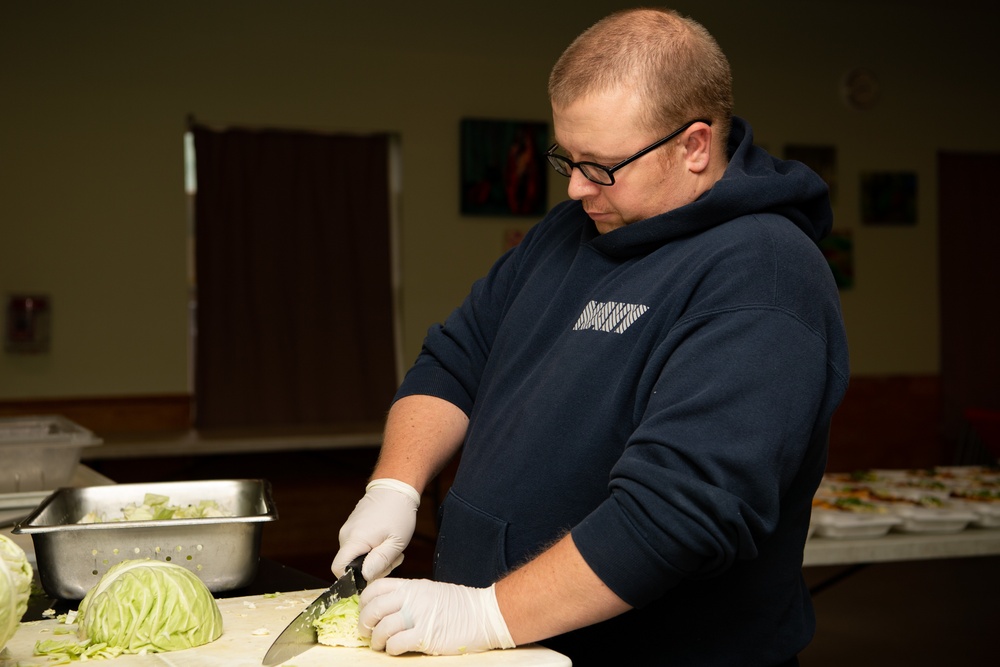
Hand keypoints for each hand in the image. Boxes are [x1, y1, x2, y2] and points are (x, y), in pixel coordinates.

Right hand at [331, 479, 420, 580]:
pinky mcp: (354, 526)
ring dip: (376, 558)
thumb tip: (365, 578)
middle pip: (351, 564)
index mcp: (354, 540)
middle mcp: (346, 535)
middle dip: (372, 568)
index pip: (338, 568)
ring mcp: (349, 529)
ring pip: (357, 556)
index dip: (352, 578)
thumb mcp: (395, 542)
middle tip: (393, 559)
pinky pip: (360, 546)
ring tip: (393, 548)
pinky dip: (373, 549)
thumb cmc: (398, 513)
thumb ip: (379, 562)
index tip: (372, 576)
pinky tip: (387, 541)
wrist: (396, 488)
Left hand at [359, 578, 514, 655]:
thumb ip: (408, 596)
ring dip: (376, 640)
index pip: (376, 588)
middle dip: (364, 624)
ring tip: (380, 645)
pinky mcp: (425, 636)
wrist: (484, 615)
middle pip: (374, 609)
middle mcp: (412, 598)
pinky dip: (391, 649)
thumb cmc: (459, 605)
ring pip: (382, 628)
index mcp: (412, 586)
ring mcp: (419, 616)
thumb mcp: (430, 591)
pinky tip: (395, 649)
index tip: (364, 612)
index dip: (364, 602)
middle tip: (366, 633)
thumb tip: (384, 607)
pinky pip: (397, 643)